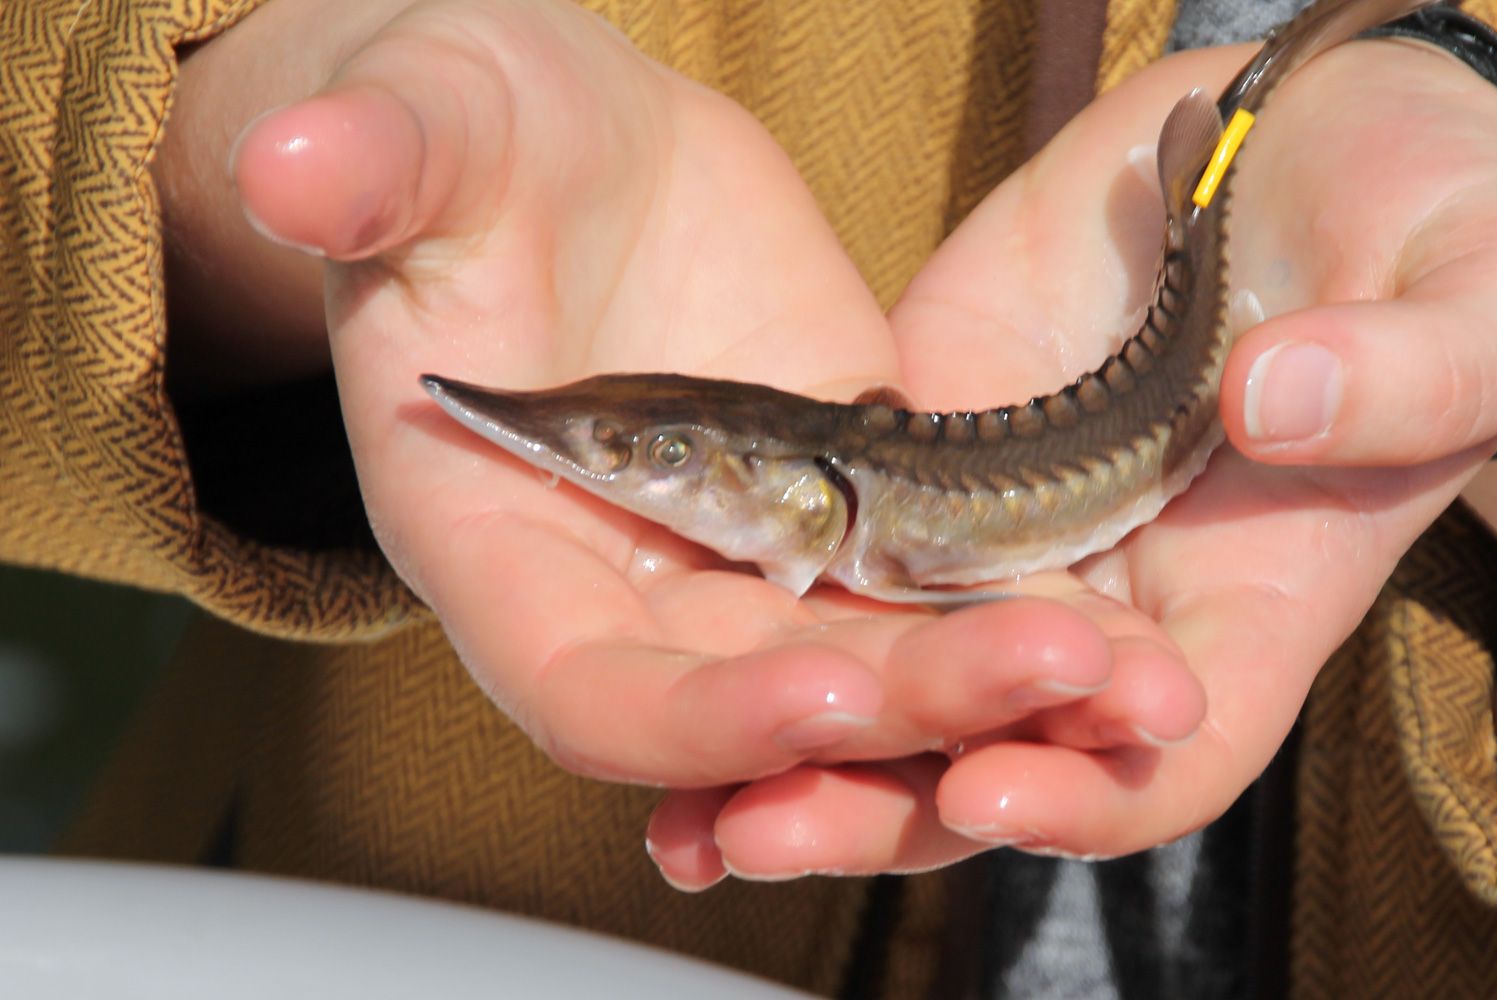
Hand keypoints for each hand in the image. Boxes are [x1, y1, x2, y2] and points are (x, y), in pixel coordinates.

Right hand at [161, 0, 1203, 832]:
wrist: (578, 156)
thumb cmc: (477, 142)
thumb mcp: (435, 127)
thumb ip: (382, 163)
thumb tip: (295, 156)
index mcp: (498, 541)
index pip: (588, 689)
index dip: (700, 718)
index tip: (827, 698)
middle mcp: (629, 587)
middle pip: (764, 710)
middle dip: (908, 714)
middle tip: (1056, 677)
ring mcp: (745, 562)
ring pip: (870, 672)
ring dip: (995, 693)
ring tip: (1131, 679)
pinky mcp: (843, 514)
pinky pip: (932, 597)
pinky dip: (1019, 622)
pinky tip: (1129, 628)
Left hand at [645, 39, 1496, 880]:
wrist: (1326, 132)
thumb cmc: (1448, 226)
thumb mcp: (1492, 294)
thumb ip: (1418, 368)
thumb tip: (1273, 408)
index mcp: (1260, 600)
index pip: (1175, 749)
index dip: (1091, 788)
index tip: (996, 782)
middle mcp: (1125, 595)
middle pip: (1004, 753)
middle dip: (890, 804)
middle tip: (774, 823)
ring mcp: (1014, 529)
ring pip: (897, 682)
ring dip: (794, 751)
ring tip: (691, 806)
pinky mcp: (925, 442)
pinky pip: (834, 552)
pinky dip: (757, 613)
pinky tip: (658, 652)